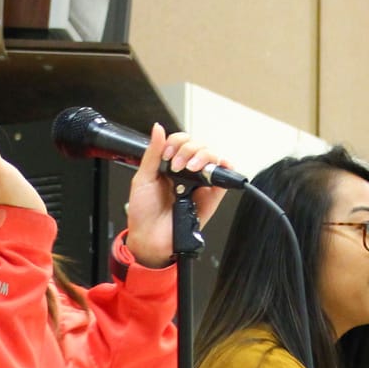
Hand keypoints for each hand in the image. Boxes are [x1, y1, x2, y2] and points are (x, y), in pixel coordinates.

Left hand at [122, 124, 228, 267]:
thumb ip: (153, 153)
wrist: (150, 238)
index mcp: (169, 165)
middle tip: (176, 166)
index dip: (175, 143)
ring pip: (212, 157)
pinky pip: (224, 178)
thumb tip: (158, 129)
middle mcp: (186, 172)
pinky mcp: (211, 196)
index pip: (181, 142)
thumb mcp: (143, 178)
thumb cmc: (143, 213)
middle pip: (198, 146)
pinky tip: (215, 168)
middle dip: (188, 150)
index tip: (167, 155)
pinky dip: (225, 168)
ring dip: (202, 157)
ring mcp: (200, 183)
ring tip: (190, 169)